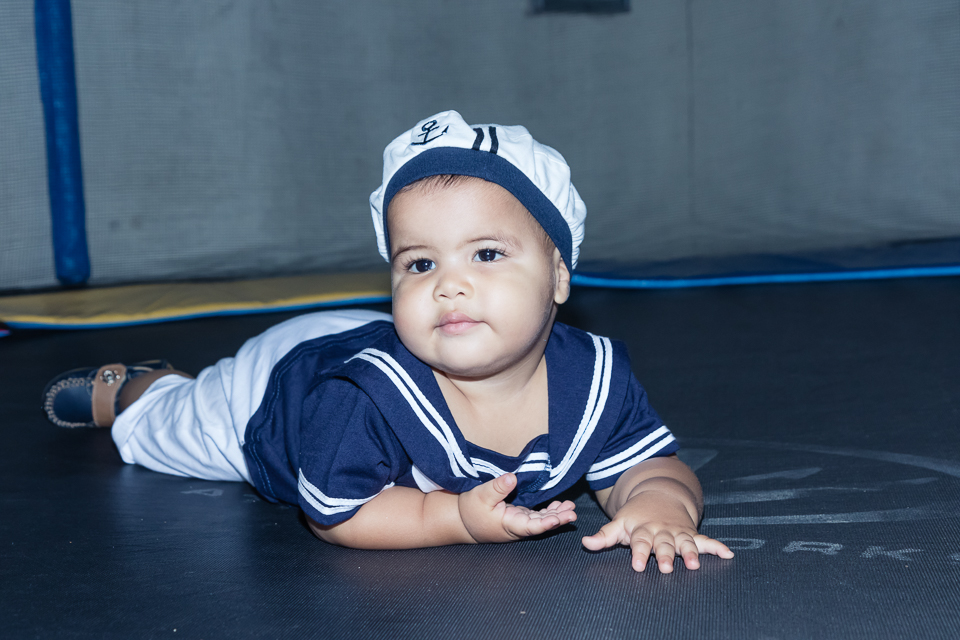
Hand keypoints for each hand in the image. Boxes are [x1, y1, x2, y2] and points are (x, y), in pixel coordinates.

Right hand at [458, 473, 576, 542]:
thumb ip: (497, 488)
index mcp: (509, 524)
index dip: (545, 524)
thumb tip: (512, 477)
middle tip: (572, 512)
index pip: (530, 526)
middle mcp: (517, 526)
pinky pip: (537, 516)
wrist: (463, 520)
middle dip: (558, 519)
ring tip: (570, 507)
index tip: (557, 519)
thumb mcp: (481, 496)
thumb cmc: (470, 510)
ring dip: (556, 514)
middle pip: (541, 524)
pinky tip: (560, 505)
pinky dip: (549, 511)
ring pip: (541, 520)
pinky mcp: (519, 516)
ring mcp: (519, 522)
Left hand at [581, 490, 732, 572]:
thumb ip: (604, 536)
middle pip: (663, 545)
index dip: (638, 553)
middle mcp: (661, 531)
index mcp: (643, 530)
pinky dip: (717, 547)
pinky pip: (705, 540)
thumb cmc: (636, 516)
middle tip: (665, 567)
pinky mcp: (691, 534)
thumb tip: (585, 542)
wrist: (660, 495)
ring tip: (694, 565)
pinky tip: (728, 554)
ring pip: (684, 543)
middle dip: (664, 555)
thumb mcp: (619, 523)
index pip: (639, 542)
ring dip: (690, 553)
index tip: (637, 565)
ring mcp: (678, 533)